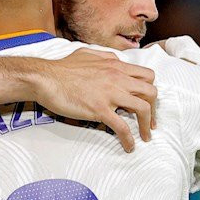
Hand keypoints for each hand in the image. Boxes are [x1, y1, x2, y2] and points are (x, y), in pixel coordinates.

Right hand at [36, 49, 156, 151]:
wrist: (45, 78)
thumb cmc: (62, 68)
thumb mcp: (88, 54)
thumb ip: (105, 57)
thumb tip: (114, 61)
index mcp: (116, 66)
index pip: (147, 76)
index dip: (150, 90)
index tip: (147, 101)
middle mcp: (118, 78)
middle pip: (150, 92)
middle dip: (153, 108)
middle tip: (149, 121)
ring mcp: (110, 95)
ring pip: (143, 109)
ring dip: (147, 125)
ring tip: (145, 135)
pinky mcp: (99, 110)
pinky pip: (122, 127)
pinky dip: (128, 139)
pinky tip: (128, 146)